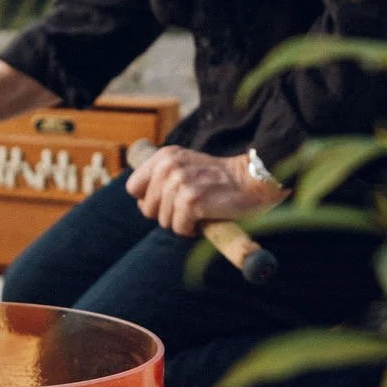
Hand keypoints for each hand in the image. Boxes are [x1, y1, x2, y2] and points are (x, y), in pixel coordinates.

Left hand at [125, 146, 285, 235]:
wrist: (252, 181)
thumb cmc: (219, 180)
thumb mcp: (185, 167)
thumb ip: (160, 179)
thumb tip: (142, 206)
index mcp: (165, 156)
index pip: (133, 188)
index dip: (150, 200)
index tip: (170, 200)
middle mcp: (168, 166)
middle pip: (147, 209)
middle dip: (167, 214)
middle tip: (190, 206)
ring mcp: (179, 183)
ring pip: (163, 221)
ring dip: (182, 222)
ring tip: (200, 210)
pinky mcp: (191, 201)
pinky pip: (179, 228)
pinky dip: (191, 230)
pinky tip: (205, 218)